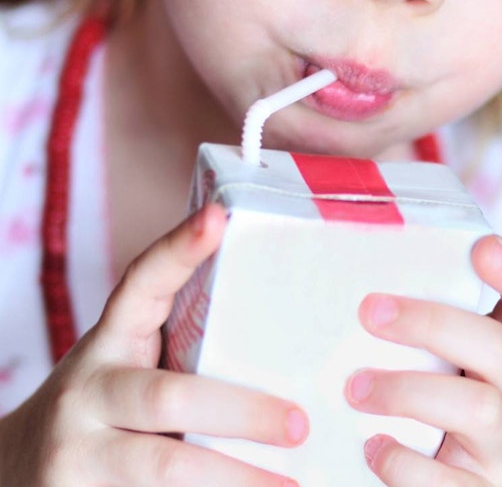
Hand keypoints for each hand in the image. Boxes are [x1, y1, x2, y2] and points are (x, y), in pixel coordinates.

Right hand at [0, 204, 307, 486]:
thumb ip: (186, 356)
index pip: (142, 284)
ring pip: (162, 464)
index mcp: (110, 343)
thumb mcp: (131, 371)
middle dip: (241, 410)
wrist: (21, 470)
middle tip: (298, 425)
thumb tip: (295, 356)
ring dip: (233, 477)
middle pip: (168, 394)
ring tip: (291, 485)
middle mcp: (89, 391)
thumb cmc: (107, 411)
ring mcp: (79, 451)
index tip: (220, 217)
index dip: (179, 249)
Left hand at [347, 235, 501, 486]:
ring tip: (355, 388)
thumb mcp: (438, 368)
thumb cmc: (429, 416)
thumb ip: (420, 333)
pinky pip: (452, 481)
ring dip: (411, 392)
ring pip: (481, 409)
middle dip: (434, 323)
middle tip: (370, 311)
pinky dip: (406, 463)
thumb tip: (352, 274)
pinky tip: (371, 448)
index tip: (483, 246)